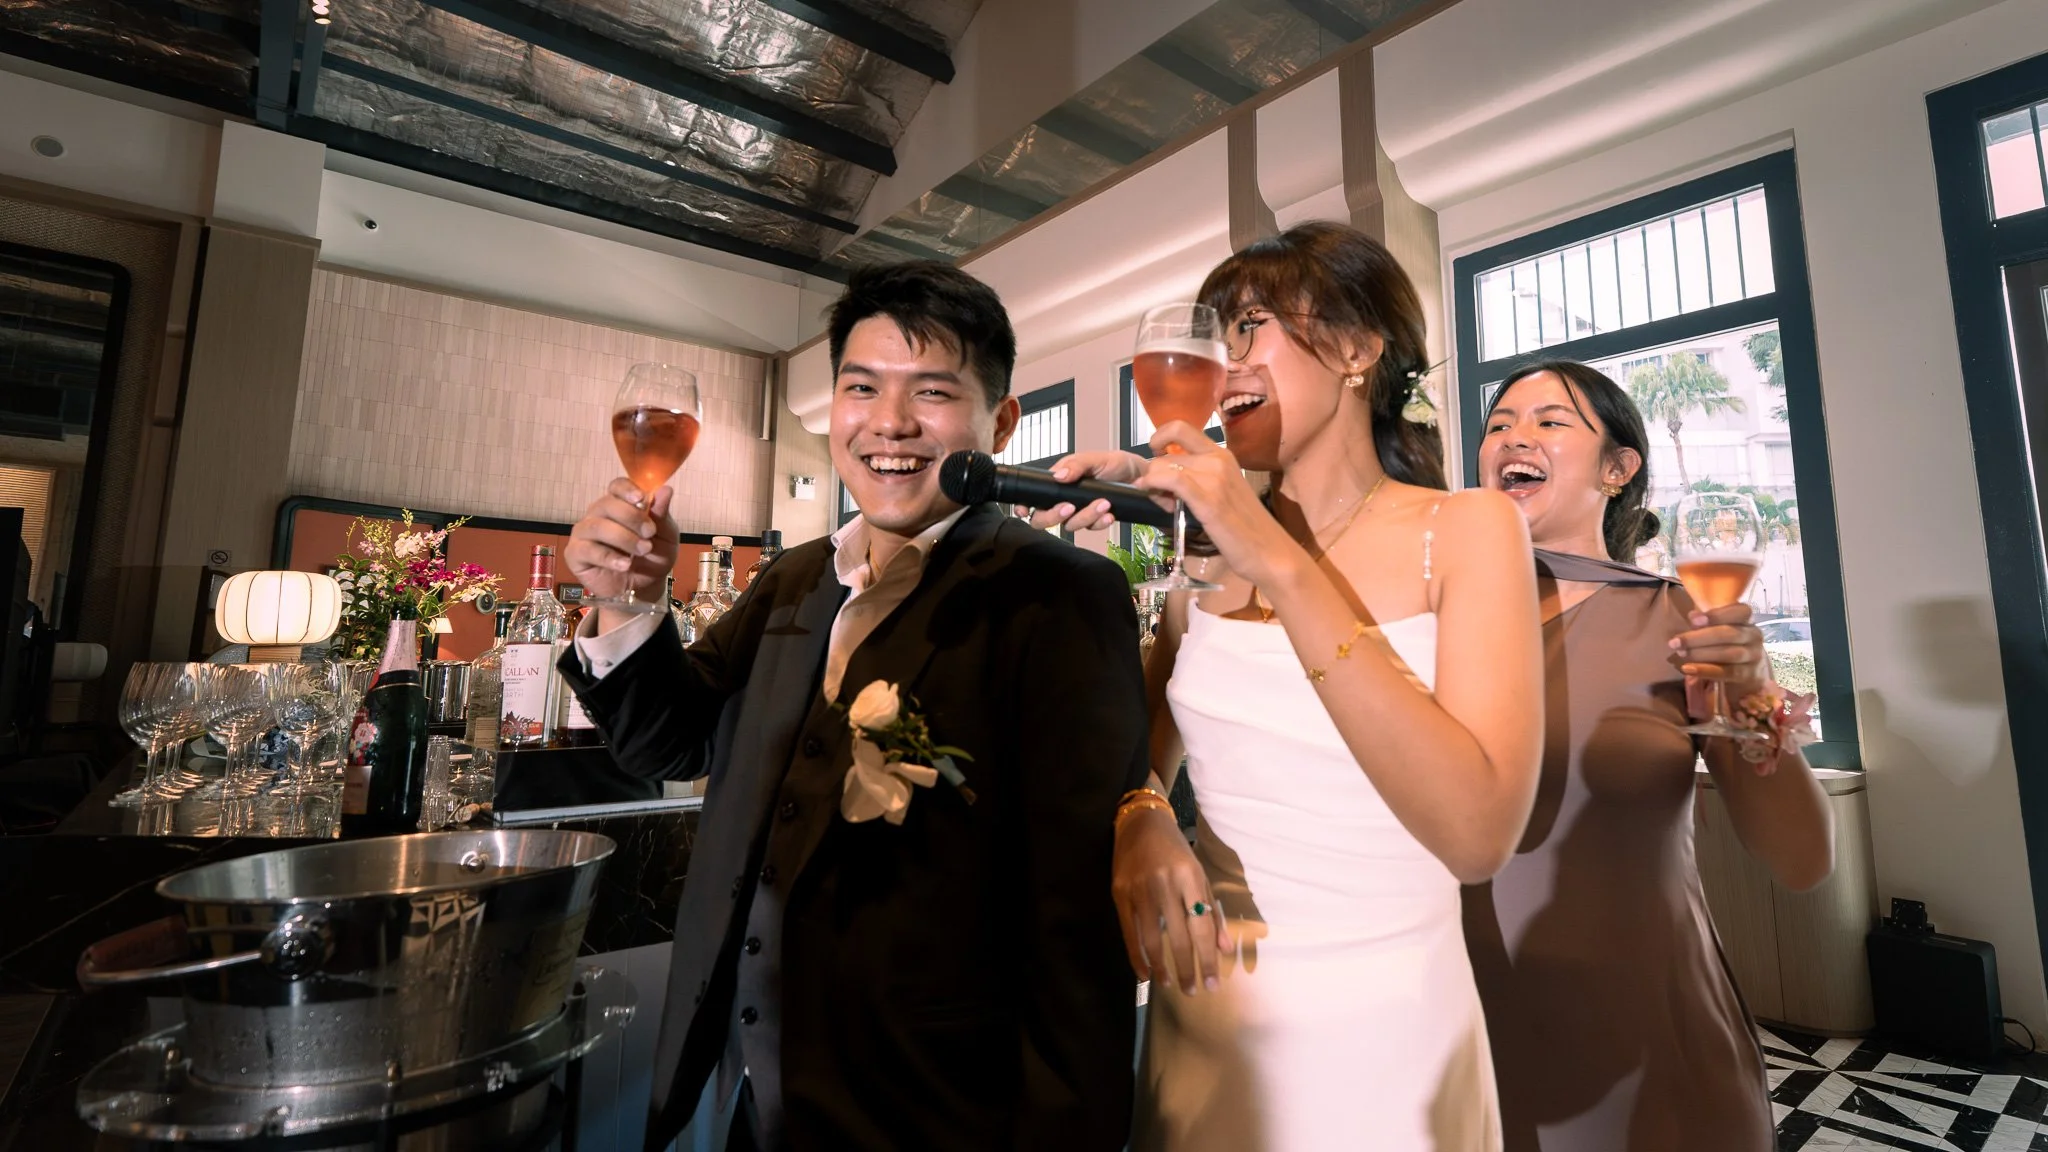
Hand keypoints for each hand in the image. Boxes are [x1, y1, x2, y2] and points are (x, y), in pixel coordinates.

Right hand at [565, 479, 678, 601]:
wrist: (645, 587)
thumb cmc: (653, 557)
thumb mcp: (665, 537)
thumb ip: (662, 515)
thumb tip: (666, 490)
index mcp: (620, 504)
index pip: (616, 486)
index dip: (627, 489)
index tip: (641, 499)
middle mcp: (598, 514)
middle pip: (607, 504)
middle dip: (631, 517)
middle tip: (650, 533)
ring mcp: (584, 533)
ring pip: (597, 526)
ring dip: (623, 538)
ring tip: (643, 550)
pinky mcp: (575, 554)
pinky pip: (587, 550)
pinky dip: (609, 557)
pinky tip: (625, 565)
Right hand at [1023, 450, 1158, 531]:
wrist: (1143, 478)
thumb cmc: (1117, 464)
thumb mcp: (1097, 459)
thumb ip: (1076, 465)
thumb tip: (1057, 476)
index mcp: (1059, 482)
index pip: (1034, 496)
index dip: (1025, 506)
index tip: (1024, 510)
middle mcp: (1065, 499)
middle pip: (1044, 518)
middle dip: (1054, 516)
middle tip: (1070, 507)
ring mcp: (1079, 512)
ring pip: (1070, 526)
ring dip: (1085, 516)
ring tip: (1103, 504)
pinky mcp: (1094, 522)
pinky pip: (1091, 529)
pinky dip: (1100, 522)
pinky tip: (1110, 514)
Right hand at [1113, 805, 1230, 993]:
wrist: (1142, 822)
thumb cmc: (1176, 850)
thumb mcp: (1200, 874)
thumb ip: (1213, 911)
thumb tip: (1223, 949)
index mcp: (1191, 878)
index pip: (1203, 928)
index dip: (1209, 959)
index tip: (1213, 983)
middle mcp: (1166, 884)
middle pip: (1179, 937)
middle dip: (1187, 969)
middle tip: (1192, 991)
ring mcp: (1141, 889)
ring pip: (1152, 938)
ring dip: (1162, 967)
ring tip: (1168, 985)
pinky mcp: (1120, 892)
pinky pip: (1129, 931)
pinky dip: (1137, 956)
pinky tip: (1145, 973)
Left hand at [1134, 423, 1291, 583]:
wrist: (1270, 551)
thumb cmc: (1246, 528)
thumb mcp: (1220, 493)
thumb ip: (1196, 481)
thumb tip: (1163, 483)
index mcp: (1222, 455)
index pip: (1181, 428)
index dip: (1159, 437)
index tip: (1156, 457)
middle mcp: (1218, 459)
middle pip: (1167, 452)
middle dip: (1153, 471)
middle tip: (1158, 495)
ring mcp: (1214, 477)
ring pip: (1164, 465)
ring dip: (1152, 482)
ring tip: (1163, 504)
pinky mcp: (1209, 500)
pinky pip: (1173, 480)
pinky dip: (1153, 484)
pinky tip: (1150, 493)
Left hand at [1671, 602, 1769, 697]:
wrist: (1748, 672)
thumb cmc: (1728, 644)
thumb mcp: (1719, 629)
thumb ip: (1706, 622)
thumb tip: (1692, 615)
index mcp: (1747, 620)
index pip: (1740, 612)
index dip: (1717, 615)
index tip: (1694, 621)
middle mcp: (1754, 636)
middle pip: (1728, 634)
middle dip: (1699, 638)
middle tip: (1676, 642)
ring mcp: (1754, 656)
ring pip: (1729, 653)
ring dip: (1701, 654)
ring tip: (1681, 654)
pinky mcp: (1750, 675)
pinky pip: (1727, 672)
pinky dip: (1706, 671)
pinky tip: (1689, 669)